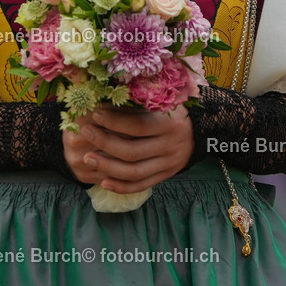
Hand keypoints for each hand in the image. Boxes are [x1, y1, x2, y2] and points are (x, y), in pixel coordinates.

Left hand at [62, 104, 194, 192]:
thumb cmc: (173, 110)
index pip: (138, 126)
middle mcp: (171, 146)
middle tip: (85, 133)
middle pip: (133, 152)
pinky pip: (141, 185)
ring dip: (108, 167)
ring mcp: (168, 165)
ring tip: (87, 157)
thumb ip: (137, 103)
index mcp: (170, 124)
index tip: (95, 114)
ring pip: (135, 172)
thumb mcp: (162, 101)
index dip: (114, 121)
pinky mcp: (165, 176)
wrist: (200, 131)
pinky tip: (103, 181)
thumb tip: (103, 99)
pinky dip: (122, 186)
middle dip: (105, 143)